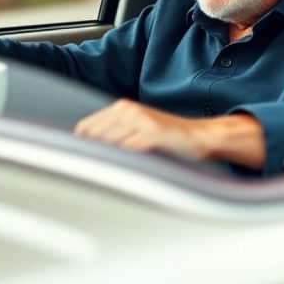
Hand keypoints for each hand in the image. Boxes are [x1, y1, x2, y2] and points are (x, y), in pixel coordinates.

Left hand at [74, 99, 265, 167]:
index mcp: (121, 108)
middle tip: (93, 174)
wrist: (202, 137)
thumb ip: (114, 135)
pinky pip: (126, 150)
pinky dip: (122, 163)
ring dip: (105, 161)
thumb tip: (88, 153)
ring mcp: (140, 120)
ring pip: (106, 144)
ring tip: (110, 175)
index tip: (83, 163)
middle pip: (92, 137)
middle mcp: (128, 110)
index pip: (86, 128)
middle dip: (91, 155)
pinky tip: (126, 172)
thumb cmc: (169, 139)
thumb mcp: (138, 129)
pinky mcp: (153, 134)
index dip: (81, 147)